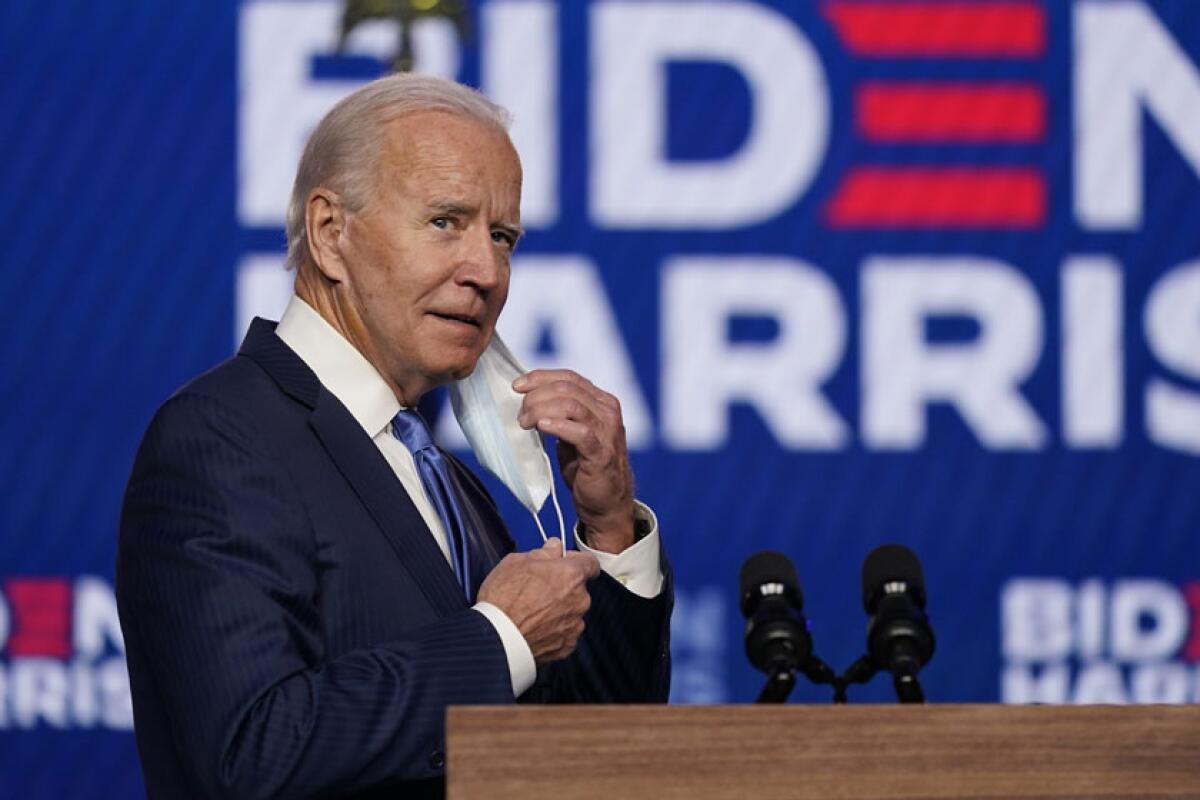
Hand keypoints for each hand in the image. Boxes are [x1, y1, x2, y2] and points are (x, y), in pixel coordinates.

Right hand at [476, 538, 600, 664]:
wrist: (495, 639)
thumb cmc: (503, 599)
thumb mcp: (516, 562)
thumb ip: (542, 553)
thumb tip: (554, 547)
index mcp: (571, 575)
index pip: (590, 563)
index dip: (576, 561)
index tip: (563, 564)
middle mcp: (580, 600)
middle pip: (579, 589)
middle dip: (563, 587)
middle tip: (538, 590)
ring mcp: (575, 625)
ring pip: (572, 612)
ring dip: (559, 610)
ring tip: (533, 613)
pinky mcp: (567, 646)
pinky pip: (565, 633)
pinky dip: (554, 630)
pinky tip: (535, 628)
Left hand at [513, 369, 635, 552]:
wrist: (606, 503)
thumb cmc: (585, 468)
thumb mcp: (572, 433)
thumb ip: (560, 414)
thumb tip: (527, 398)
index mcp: (602, 402)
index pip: (569, 377)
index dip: (540, 377)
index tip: (517, 385)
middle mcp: (608, 412)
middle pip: (567, 388)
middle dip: (536, 396)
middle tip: (520, 413)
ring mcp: (607, 431)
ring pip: (571, 405)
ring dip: (541, 410)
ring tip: (526, 423)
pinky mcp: (602, 453)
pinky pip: (579, 432)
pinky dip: (557, 426)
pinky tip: (541, 427)